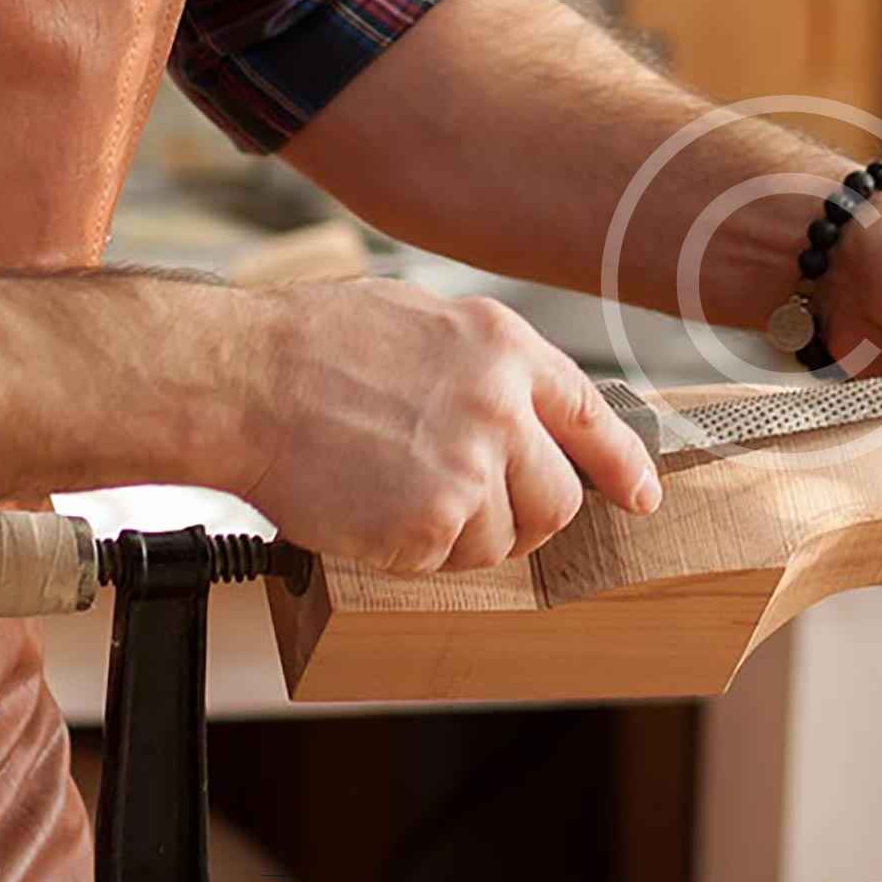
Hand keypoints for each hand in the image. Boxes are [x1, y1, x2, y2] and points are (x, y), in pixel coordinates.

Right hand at [236, 280, 659, 573]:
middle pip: (558, 498)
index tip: (641, 495)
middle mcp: (502, 408)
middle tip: (473, 515)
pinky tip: (369, 511)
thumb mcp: (421, 320)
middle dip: (526, 518)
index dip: (622, 464)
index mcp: (504, 348)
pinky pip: (444, 560)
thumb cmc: (309, 345)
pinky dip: (409, 552)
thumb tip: (517, 411)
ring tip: (395, 497)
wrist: (240, 379)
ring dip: (459, 537)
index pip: (591, 416)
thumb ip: (482, 367)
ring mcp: (470, 468)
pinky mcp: (431, 523)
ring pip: (504, 539)